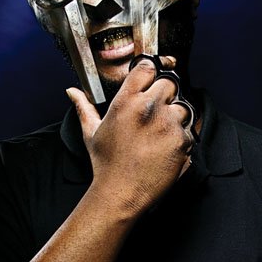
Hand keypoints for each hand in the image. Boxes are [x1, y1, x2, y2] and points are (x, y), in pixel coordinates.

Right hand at [66, 57, 192, 216]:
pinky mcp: (181, 140)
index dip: (151, 71)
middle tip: (155, 112)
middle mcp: (148, 108)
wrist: (121, 194)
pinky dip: (181, 137)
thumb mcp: (91, 132)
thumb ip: (84, 107)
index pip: (147, 67)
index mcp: (126, 101)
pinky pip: (189, 129)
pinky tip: (165, 148)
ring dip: (175, 116)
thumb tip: (72, 92)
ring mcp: (167, 124)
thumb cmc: (106, 164)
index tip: (152, 78)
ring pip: (183, 106)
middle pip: (170, 83)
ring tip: (160, 133)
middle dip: (165, 94)